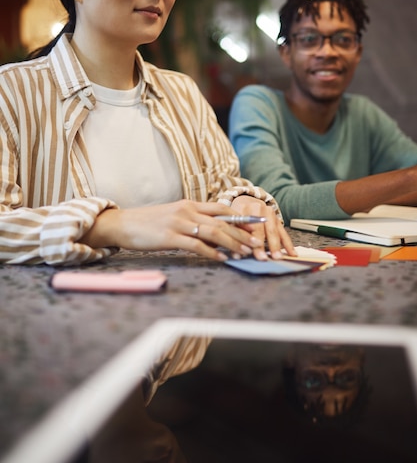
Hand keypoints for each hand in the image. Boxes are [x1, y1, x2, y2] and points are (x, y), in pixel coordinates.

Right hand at [82, 199, 264, 261]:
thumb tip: (211, 232)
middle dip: (243, 233)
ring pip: (213, 232)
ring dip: (232, 243)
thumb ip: (191, 220)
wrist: (121, 224)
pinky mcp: (170, 237)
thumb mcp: (172, 215)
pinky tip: (222, 259)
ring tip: (246, 253)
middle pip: (222, 221)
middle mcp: (187, 211)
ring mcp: (178, 223)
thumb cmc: (147, 223)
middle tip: (257, 243)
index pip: (221, 209)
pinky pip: (196, 245)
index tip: (256, 225)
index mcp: (189, 204)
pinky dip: (211, 252)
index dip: (241, 217)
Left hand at [230, 195, 295, 259]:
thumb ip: (233, 236)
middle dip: (261, 245)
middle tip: (262, 258)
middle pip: (259, 228)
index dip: (245, 240)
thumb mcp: (231, 221)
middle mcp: (257, 208)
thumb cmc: (237, 215)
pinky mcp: (278, 219)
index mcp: (243, 207)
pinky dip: (288, 244)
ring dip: (276, 245)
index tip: (245, 253)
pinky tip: (292, 254)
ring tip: (277, 258)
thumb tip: (236, 255)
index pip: (244, 225)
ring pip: (273, 231)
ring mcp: (270, 213)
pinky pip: (283, 233)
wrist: (248, 201)